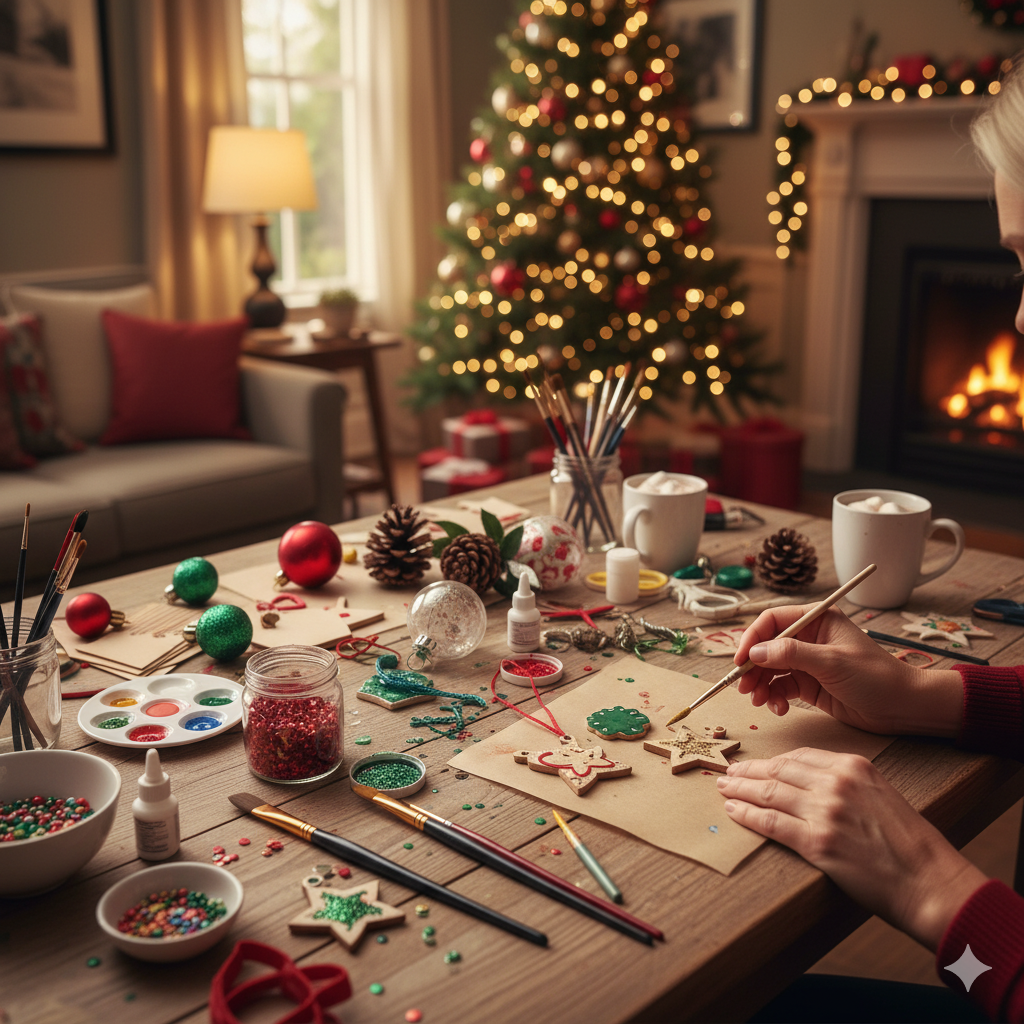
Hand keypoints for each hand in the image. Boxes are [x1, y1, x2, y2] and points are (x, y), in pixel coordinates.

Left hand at [717, 748, 986, 950]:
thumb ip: (847, 784)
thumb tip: (809, 786)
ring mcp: (825, 811)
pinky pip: (771, 823)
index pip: (798, 757)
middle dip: (749, 772)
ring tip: (724, 790)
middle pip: (779, 771)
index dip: (771, 762)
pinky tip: (733, 812)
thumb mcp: (881, 795)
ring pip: (769, 793)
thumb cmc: (910, 844)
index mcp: (853, 766)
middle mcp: (836, 782)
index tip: (755, 765)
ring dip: (740, 791)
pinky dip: (747, 815)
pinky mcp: (817, 842)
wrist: (929, 880)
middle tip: (728, 773)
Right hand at [733, 607, 962, 737]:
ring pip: (770, 669)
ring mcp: (807, 662)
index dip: (752, 638)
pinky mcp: (808, 685)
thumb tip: (755, 651)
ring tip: (760, 701)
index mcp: (816, 620)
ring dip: (760, 685)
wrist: (901, 708)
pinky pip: (780, 687)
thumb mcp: (832, 662)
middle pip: (766, 646)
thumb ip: (792, 654)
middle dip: (753, 667)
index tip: (740, 659)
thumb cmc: (875, 676)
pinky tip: (778, 708)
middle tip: (743, 687)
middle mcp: (808, 638)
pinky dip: (774, 698)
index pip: (772, 621)